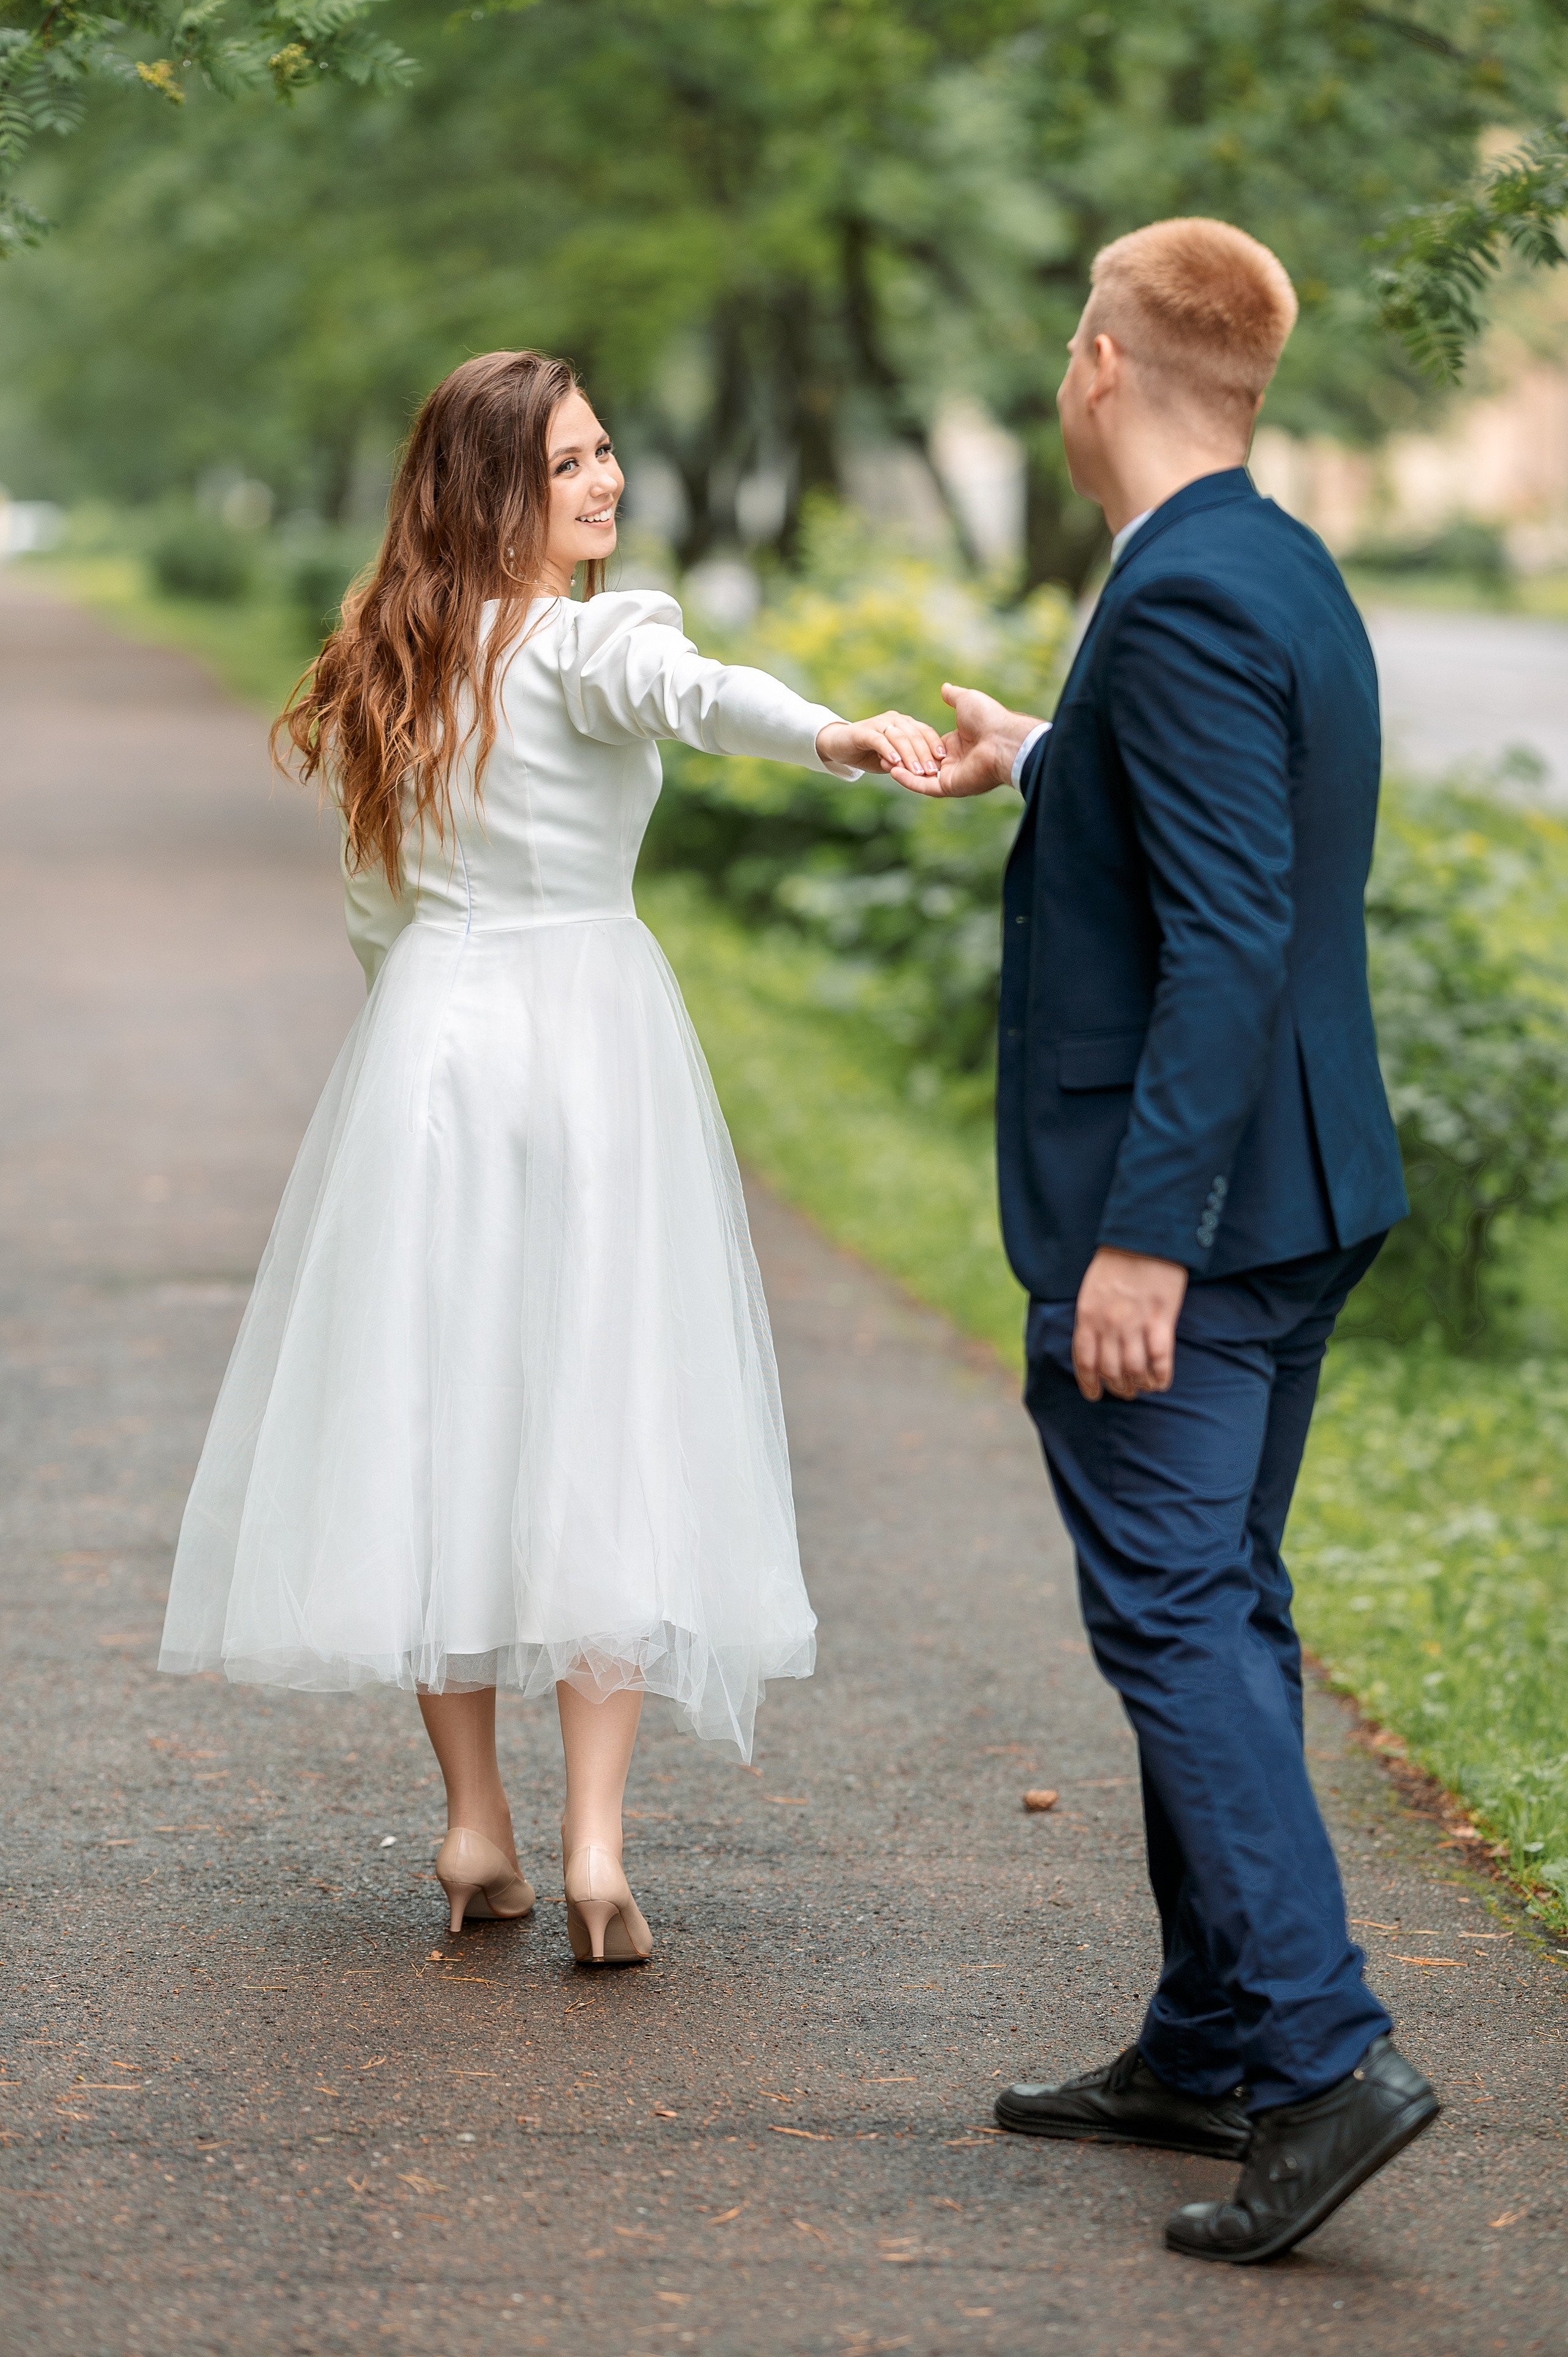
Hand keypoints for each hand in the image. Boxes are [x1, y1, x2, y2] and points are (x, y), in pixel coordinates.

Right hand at [816, 710, 946, 782]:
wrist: (838, 745)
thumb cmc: (868, 753)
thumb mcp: (893, 758)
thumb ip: (907, 761)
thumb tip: (925, 774)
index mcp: (905, 724)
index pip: (924, 731)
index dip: (934, 745)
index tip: (942, 761)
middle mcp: (894, 720)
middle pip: (914, 734)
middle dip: (924, 754)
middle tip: (931, 771)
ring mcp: (878, 724)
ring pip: (899, 737)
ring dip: (909, 755)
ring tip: (916, 771)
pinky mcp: (863, 732)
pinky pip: (879, 740)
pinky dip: (888, 750)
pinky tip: (895, 762)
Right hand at [898, 682, 1043, 799]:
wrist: (1002, 739)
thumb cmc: (989, 718)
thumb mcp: (967, 701)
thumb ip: (953, 697)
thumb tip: (944, 687)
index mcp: (957, 745)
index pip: (929, 748)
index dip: (912, 744)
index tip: (894, 739)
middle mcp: (954, 763)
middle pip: (922, 765)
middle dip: (903, 760)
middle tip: (884, 754)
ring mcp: (952, 777)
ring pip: (920, 778)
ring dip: (902, 771)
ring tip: (883, 763)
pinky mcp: (950, 787)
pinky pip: (924, 786)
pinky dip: (908, 781)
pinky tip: (892, 771)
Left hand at [1071, 1248, 1188, 1402]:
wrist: (1144, 1235)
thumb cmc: (1116, 1260)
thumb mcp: (1091, 1289)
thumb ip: (1091, 1317)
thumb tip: (1094, 1345)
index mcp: (1087, 1315)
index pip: (1084, 1360)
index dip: (1088, 1383)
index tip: (1093, 1395)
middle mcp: (1109, 1324)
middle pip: (1110, 1370)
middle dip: (1117, 1387)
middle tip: (1124, 1391)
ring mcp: (1135, 1322)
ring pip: (1134, 1370)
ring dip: (1138, 1385)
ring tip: (1142, 1388)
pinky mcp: (1162, 1319)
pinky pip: (1160, 1358)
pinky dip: (1160, 1375)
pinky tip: (1161, 1382)